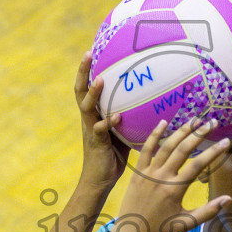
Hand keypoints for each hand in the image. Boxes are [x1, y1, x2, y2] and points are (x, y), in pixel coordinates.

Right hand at [75, 50, 128, 191]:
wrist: (100, 181)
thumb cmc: (114, 155)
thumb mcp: (121, 132)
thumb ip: (129, 117)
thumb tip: (151, 102)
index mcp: (92, 115)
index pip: (85, 88)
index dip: (86, 70)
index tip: (90, 51)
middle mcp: (88, 120)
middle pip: (80, 91)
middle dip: (83, 72)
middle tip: (87, 54)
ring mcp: (90, 131)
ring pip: (86, 108)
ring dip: (93, 94)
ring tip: (100, 80)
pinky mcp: (97, 145)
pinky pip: (100, 131)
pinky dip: (108, 122)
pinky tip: (118, 116)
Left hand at [109, 120, 230, 231]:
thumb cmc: (161, 230)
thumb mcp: (187, 224)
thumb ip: (208, 211)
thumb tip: (228, 199)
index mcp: (175, 190)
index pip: (198, 165)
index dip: (213, 152)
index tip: (226, 141)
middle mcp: (162, 178)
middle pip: (183, 150)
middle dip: (199, 134)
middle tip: (212, 122)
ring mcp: (148, 173)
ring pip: (166, 146)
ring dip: (180, 131)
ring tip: (194, 120)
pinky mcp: (138, 172)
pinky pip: (146, 150)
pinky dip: (154, 135)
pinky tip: (164, 122)